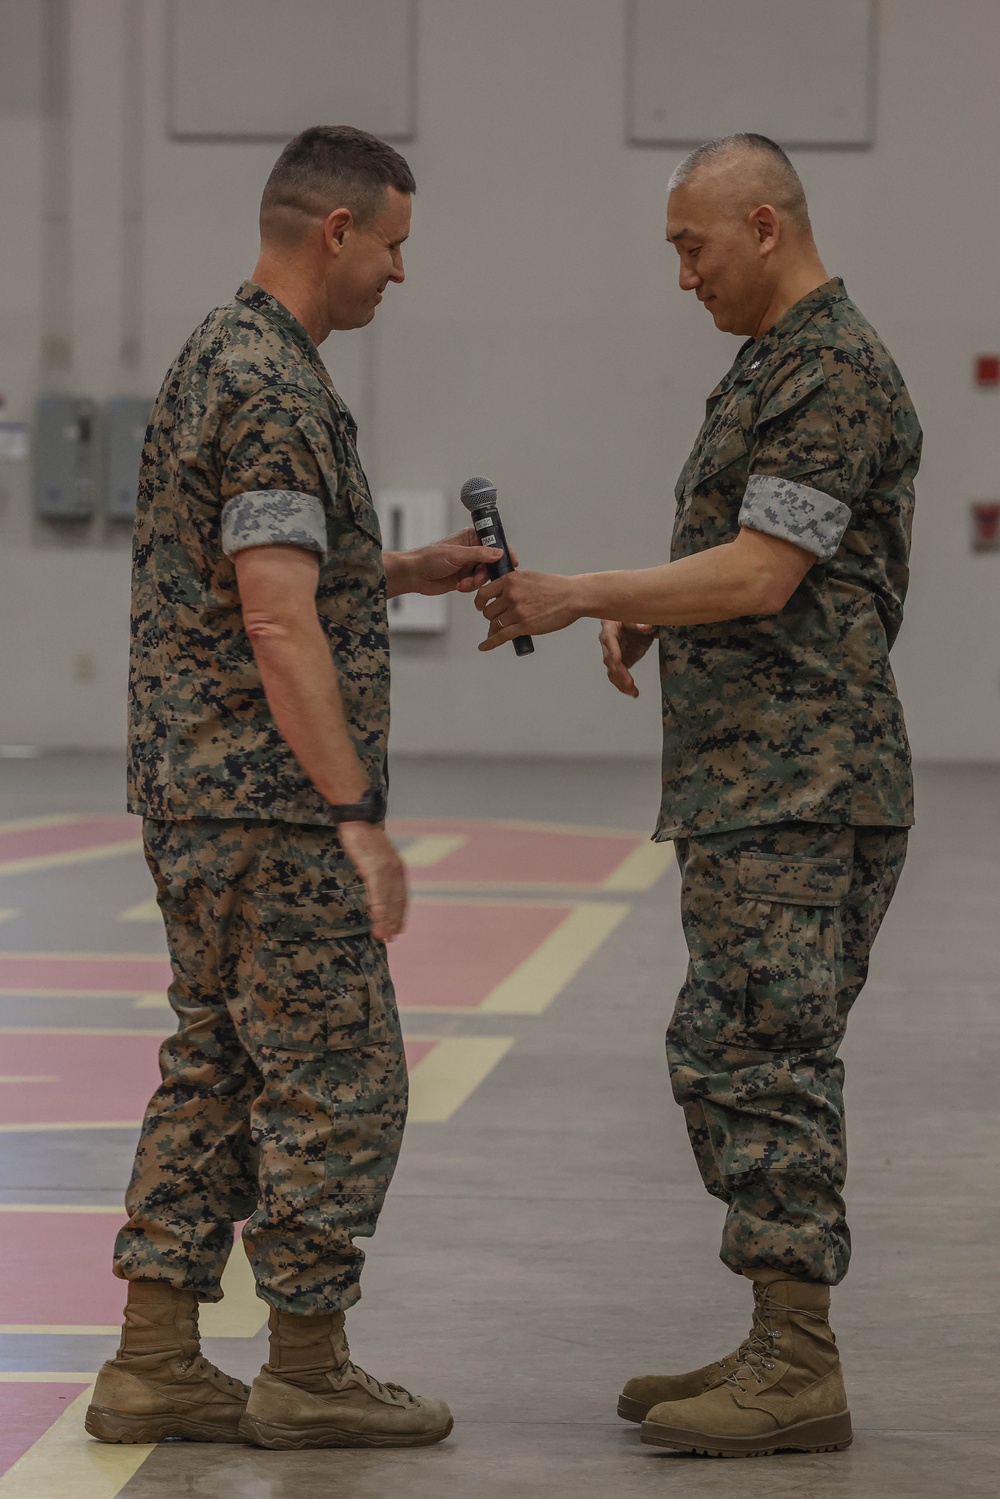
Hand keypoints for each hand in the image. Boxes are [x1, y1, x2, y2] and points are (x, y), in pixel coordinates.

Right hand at [338, 823, 408, 941]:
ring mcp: (386, 869)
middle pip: (397, 902)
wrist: (358, 817)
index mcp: (398, 867)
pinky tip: (376, 920)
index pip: (402, 897)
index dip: (401, 914)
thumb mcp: (375, 856)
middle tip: (390, 939)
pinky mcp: (374, 868)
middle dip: (394, 922)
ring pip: (388, 901)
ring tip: (383, 936)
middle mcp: (396, 870)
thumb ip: (377, 870)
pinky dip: (378, 909)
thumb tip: (373, 882)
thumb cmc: (363, 835)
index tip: (399, 929)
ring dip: (386, 921)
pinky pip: (378, 893)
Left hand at [404, 529, 513, 596]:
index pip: (494, 542)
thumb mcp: (457, 555)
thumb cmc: (430, 558)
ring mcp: (468, 566)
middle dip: (486, 572)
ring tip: (464, 583)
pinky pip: (476, 585)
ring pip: (485, 576)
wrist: (414, 575)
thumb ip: (479, 554)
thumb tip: (499, 553)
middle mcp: (472, 551)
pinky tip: (459, 586)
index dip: (504, 551)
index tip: (512, 561)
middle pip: (492, 562)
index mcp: (471, 538)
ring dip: (476, 581)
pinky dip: (470, 587)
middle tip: (479, 576)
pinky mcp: (464, 579)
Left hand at [475, 569, 578, 650]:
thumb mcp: (529, 577)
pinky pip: (501, 636)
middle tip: (497, 619)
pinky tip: (484, 646)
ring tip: (499, 630)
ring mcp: (517, 611)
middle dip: (491, 616)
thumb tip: (502, 592)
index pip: (484, 592)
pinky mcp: (523, 626)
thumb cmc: (555, 587)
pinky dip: (490, 643)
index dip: (480, 602)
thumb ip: (513, 583)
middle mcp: (511, 595)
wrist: (572, 597)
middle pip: (488, 611)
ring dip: (495, 628)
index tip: (480, 606)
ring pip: (495, 623)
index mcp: (511, 581)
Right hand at [599, 620, 655, 696]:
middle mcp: (608, 641)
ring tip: (633, 691)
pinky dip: (624, 685)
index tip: (618, 661)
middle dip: (619, 672)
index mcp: (610, 626)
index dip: (613, 650)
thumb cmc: (639, 616)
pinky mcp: (620, 662)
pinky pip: (618, 676)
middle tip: (629, 682)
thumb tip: (643, 628)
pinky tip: (633, 692)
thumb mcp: (644, 615)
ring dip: (621, 682)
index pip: (608, 639)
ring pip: (612, 670)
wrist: (644, 623)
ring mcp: (613, 653)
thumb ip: (645, 622)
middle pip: (609, 658)